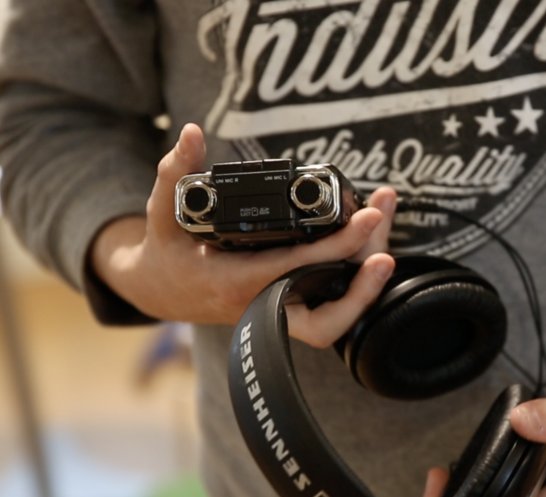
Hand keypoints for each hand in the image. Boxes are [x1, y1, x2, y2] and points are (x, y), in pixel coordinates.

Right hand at [91, 123, 397, 345]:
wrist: (163, 291)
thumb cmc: (167, 253)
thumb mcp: (162, 212)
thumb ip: (175, 172)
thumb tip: (191, 133)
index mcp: (234, 283)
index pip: (297, 269)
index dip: (339, 247)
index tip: (368, 218)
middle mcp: (262, 306)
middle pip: (332, 312)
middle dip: (367, 274)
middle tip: (383, 218)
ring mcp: (280, 313)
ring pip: (339, 314)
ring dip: (368, 276)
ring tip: (382, 218)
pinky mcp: (291, 309)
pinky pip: (334, 306)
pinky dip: (357, 280)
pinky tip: (371, 240)